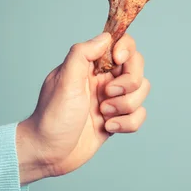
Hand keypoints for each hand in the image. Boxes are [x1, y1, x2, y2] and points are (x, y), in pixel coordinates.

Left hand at [16, 32, 149, 184]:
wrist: (49, 152)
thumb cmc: (52, 117)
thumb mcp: (64, 80)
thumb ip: (83, 53)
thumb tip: (105, 37)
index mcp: (90, 66)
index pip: (121, 45)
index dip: (126, 49)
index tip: (117, 60)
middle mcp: (103, 80)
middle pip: (137, 68)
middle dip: (129, 83)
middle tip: (107, 95)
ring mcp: (112, 100)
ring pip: (140, 93)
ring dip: (125, 106)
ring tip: (103, 115)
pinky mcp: (117, 120)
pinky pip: (138, 116)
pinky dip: (127, 123)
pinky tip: (107, 128)